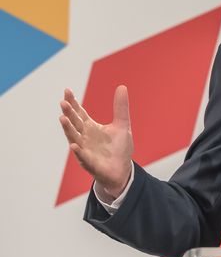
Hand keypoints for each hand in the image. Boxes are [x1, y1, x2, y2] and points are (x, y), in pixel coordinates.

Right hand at [58, 86, 133, 201]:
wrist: (122, 170)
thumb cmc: (119, 148)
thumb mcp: (122, 125)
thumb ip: (121, 108)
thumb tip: (122, 86)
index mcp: (91, 128)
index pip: (79, 113)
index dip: (73, 103)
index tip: (67, 91)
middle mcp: (84, 138)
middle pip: (74, 123)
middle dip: (69, 113)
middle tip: (63, 103)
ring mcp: (85, 150)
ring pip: (74, 138)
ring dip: (68, 129)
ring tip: (63, 118)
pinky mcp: (90, 163)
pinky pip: (82, 157)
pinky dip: (78, 151)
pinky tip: (73, 145)